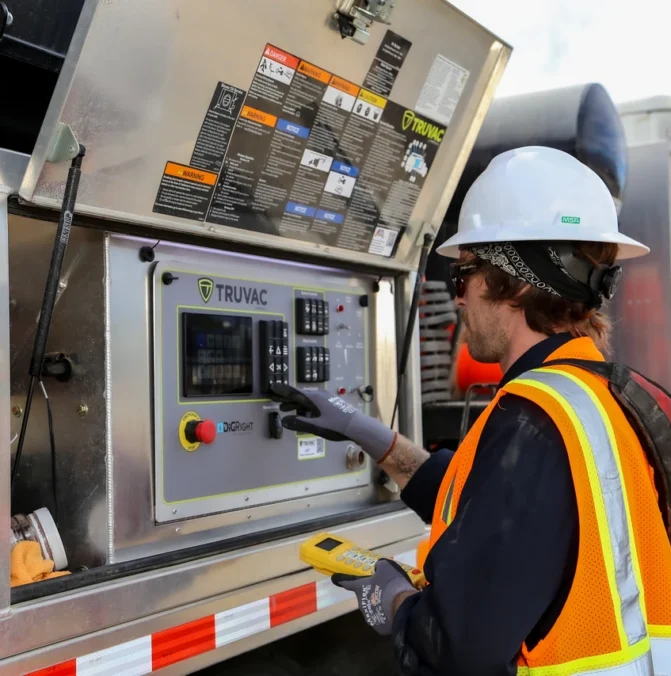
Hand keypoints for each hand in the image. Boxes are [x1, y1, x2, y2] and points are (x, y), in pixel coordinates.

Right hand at [269, 383, 395, 462]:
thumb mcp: (317, 426)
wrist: (358, 426)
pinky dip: (307, 407)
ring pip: (309, 400)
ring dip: (298, 405)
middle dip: (290, 400)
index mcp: (316, 398)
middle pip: (302, 396)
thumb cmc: (337, 425)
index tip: (273, 388)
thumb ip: (300, 423)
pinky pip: (316, 403)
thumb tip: (284, 421)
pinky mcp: (333, 403)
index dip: (284, 392)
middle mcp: (321, 395)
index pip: (296, 393)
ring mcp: (328, 398)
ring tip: (287, 410)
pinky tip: (305, 414)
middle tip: (278, 403)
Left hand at [331, 559, 414, 635]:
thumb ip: (380, 566)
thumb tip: (378, 569)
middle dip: (372, 593)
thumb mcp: (386, 567)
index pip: (348, 583)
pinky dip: (386, 616)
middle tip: (384, 590)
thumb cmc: (391, 584)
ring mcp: (369, 617)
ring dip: (379, 605)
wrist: (402, 606)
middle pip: (364, 596)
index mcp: (360, 588)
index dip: (342, 580)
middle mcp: (361, 604)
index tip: (335, 579)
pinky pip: (382, 619)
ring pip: (373, 608)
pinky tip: (395, 611)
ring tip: (393, 601)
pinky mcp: (379, 628)